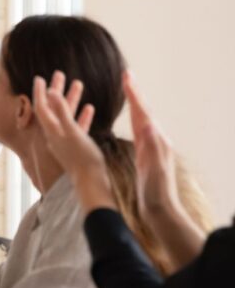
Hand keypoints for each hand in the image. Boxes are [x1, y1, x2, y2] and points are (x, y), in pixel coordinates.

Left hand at [31, 71, 116, 213]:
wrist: (91, 182)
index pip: (41, 107)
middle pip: (53, 108)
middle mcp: (55, 134)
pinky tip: (89, 107)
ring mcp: (65, 141)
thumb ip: (61, 112)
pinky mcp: (76, 146)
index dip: (40, 92)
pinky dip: (82, 116)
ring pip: (66, 116)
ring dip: (71, 99)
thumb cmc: (82, 158)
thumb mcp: (71, 132)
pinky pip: (77, 127)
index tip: (39, 77)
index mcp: (52, 130)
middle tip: (59, 74)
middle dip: (55, 90)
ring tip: (78, 83)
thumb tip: (50, 92)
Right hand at [124, 72, 179, 217]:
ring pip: (144, 119)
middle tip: (127, 76)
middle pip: (144, 112)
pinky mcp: (149, 155)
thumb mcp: (152, 170)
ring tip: (129, 91)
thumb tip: (149, 124)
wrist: (161, 211)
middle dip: (135, 93)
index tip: (126, 76)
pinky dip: (136, 118)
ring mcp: (154, 148)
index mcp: (155, 142)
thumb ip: (151, 147)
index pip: (142, 112)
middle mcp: (156, 141)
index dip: (134, 94)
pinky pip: (142, 130)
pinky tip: (134, 121)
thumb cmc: (154, 193)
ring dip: (136, 104)